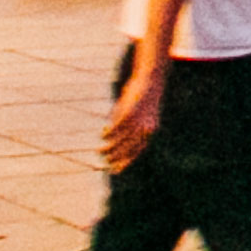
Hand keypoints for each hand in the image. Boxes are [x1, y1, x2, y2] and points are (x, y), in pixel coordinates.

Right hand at [101, 55, 167, 174]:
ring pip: (121, 140)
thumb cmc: (144, 98)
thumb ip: (130, 127)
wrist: (151, 80)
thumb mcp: (140, 115)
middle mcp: (145, 128)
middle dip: (116, 157)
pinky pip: (117, 127)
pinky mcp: (130, 112)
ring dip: (109, 147)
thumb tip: (114, 138)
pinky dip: (109, 133)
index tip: (116, 170)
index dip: (126, 162)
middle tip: (105, 162)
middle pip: (128, 149)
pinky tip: (103, 134)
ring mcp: (138, 121)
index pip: (137, 151)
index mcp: (150, 131)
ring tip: (99, 151)